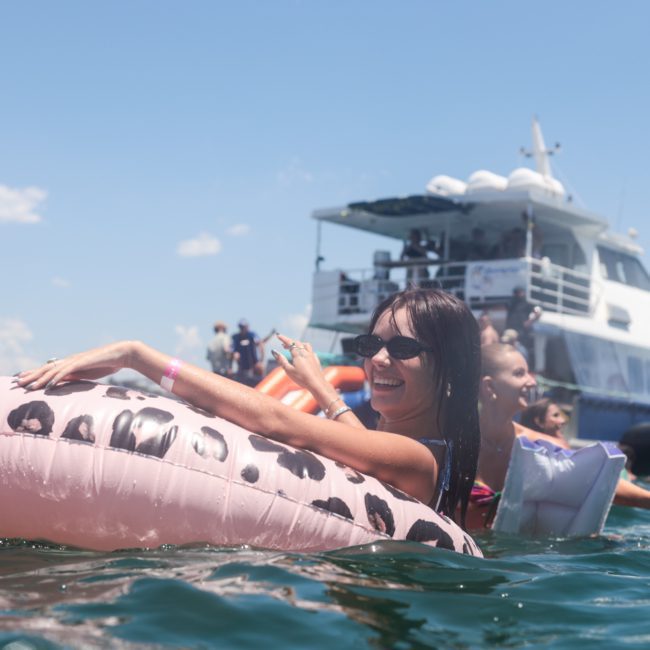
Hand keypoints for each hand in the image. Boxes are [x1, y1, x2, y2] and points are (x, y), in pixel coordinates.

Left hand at [14, 341, 134, 390]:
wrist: (121, 354)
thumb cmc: (107, 364)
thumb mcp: (88, 373)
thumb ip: (75, 376)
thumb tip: (65, 382)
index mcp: (71, 363)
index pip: (49, 368)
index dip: (35, 374)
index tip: (23, 379)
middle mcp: (70, 360)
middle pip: (46, 368)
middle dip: (31, 376)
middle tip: (17, 383)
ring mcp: (75, 360)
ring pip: (53, 370)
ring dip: (40, 379)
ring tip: (29, 387)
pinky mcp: (82, 362)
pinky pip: (66, 371)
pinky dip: (57, 378)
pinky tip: (49, 385)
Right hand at [272, 334, 322, 390]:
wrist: (317, 384)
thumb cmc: (302, 379)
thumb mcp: (289, 370)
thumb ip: (281, 360)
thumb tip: (274, 352)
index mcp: (298, 355)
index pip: (290, 343)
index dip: (283, 339)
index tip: (278, 335)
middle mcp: (306, 353)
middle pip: (297, 343)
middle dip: (289, 342)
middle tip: (283, 345)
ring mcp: (312, 356)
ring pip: (306, 345)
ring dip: (299, 344)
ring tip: (294, 348)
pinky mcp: (316, 360)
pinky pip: (311, 351)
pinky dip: (306, 350)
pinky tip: (305, 354)